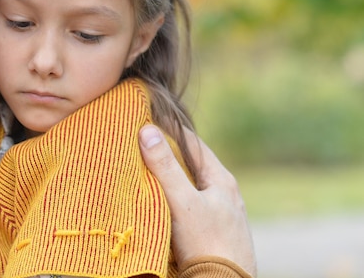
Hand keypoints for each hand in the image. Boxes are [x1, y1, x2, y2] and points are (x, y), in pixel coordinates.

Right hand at [139, 125, 256, 276]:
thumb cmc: (207, 244)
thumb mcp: (182, 201)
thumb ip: (164, 167)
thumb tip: (147, 129)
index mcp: (222, 180)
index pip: (192, 143)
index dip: (169, 130)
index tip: (147, 119)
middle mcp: (225, 195)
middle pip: (191, 165)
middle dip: (167, 155)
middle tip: (140, 145)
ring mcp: (220, 215)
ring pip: (190, 188)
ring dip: (170, 179)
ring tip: (144, 173)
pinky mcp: (213, 234)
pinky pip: (190, 207)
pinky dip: (173, 200)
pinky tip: (160, 205)